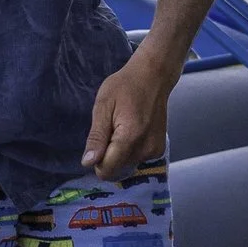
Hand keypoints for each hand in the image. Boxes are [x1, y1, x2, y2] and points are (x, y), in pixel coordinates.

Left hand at [82, 55, 171, 178]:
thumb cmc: (125, 86)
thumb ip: (96, 137)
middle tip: (111, 130)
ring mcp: (155, 151)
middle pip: (117, 170)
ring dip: (119, 153)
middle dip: (108, 156)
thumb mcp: (103, 106)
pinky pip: (136, 160)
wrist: (154, 76)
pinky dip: (130, 151)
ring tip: (123, 128)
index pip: (107, 169)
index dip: (97, 160)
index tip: (99, 141)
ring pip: (126, 166)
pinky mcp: (159, 150)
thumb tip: (88, 163)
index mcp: (130, 138)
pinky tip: (133, 131)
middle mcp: (145, 149)